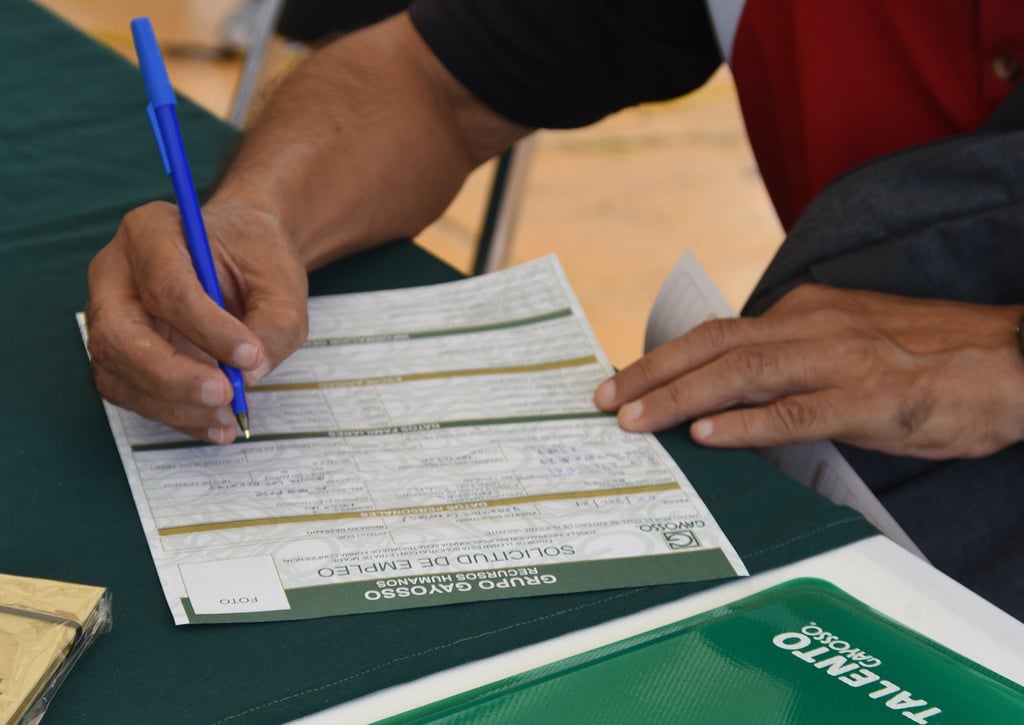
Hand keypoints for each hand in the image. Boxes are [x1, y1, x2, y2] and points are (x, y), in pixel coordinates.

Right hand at [85, 200, 308, 442]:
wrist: (242, 258)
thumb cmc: (256, 258)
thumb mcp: (282, 280)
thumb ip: (274, 322)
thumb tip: (248, 375)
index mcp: (150, 231)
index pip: (165, 286)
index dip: (207, 328)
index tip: (250, 355)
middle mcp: (114, 273)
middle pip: (119, 334)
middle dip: (173, 376)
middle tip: (226, 395)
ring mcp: (107, 316)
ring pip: (118, 372)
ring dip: (174, 404)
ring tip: (229, 415)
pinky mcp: (117, 354)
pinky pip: (131, 393)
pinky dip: (174, 415)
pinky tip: (215, 423)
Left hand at [594, 284, 1023, 459]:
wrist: (1015, 359)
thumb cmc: (932, 360)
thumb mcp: (852, 344)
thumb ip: (795, 361)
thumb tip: (736, 394)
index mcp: (806, 313)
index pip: (718, 333)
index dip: (666, 358)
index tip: (627, 381)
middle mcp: (813, 327)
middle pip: (713, 345)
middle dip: (650, 373)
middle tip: (603, 400)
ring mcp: (840, 361)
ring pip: (741, 373)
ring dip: (679, 397)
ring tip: (634, 420)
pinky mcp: (870, 399)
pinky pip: (796, 412)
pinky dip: (747, 424)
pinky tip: (708, 437)